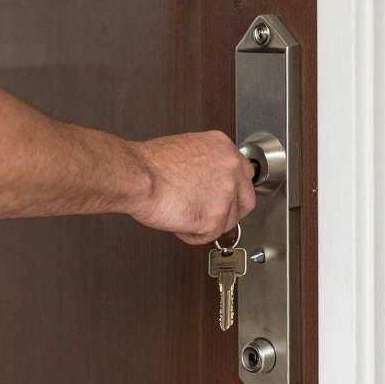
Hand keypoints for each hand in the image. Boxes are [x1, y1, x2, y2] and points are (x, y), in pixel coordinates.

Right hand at [129, 130, 255, 244]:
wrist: (137, 176)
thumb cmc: (150, 164)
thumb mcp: (187, 149)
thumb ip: (207, 164)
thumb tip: (208, 182)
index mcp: (224, 148)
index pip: (244, 173)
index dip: (233, 190)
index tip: (224, 198)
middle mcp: (231, 167)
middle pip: (246, 200)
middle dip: (230, 213)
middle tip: (211, 216)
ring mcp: (226, 192)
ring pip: (227, 221)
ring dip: (207, 224)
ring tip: (183, 216)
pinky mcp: (214, 217)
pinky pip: (209, 235)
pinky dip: (193, 235)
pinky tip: (180, 226)